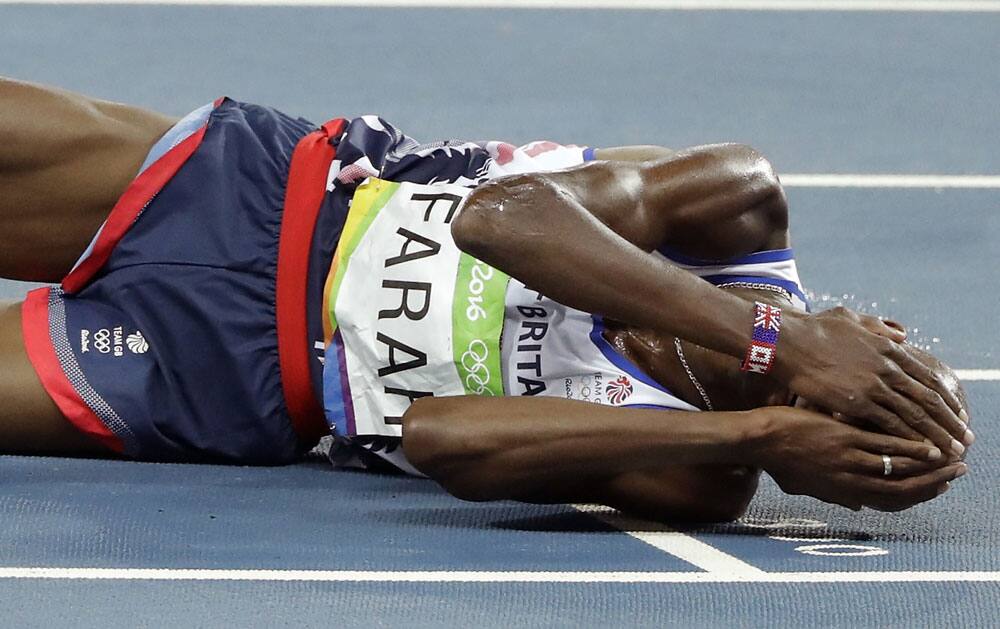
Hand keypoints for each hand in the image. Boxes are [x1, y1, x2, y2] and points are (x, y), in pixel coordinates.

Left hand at [750, 407, 966, 511]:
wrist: (757, 440)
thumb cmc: (775, 460)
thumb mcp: (803, 487)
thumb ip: (832, 496)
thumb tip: (854, 507)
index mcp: (841, 492)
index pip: (887, 501)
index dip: (916, 497)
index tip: (937, 489)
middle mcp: (849, 481)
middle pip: (901, 490)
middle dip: (933, 484)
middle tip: (957, 474)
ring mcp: (848, 460)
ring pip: (899, 469)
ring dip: (930, 466)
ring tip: (953, 457)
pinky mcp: (844, 439)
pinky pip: (885, 447)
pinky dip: (911, 448)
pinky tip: (929, 444)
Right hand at [777, 306, 970, 456]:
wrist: (789, 341)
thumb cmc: (814, 330)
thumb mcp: (851, 319)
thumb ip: (878, 327)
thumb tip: (900, 333)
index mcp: (889, 349)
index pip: (928, 377)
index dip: (946, 397)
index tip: (958, 412)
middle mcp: (888, 367)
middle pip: (929, 399)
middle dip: (951, 421)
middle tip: (966, 438)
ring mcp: (875, 385)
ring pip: (916, 415)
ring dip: (937, 435)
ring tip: (951, 451)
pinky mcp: (858, 402)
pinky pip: (891, 424)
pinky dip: (909, 439)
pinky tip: (920, 452)